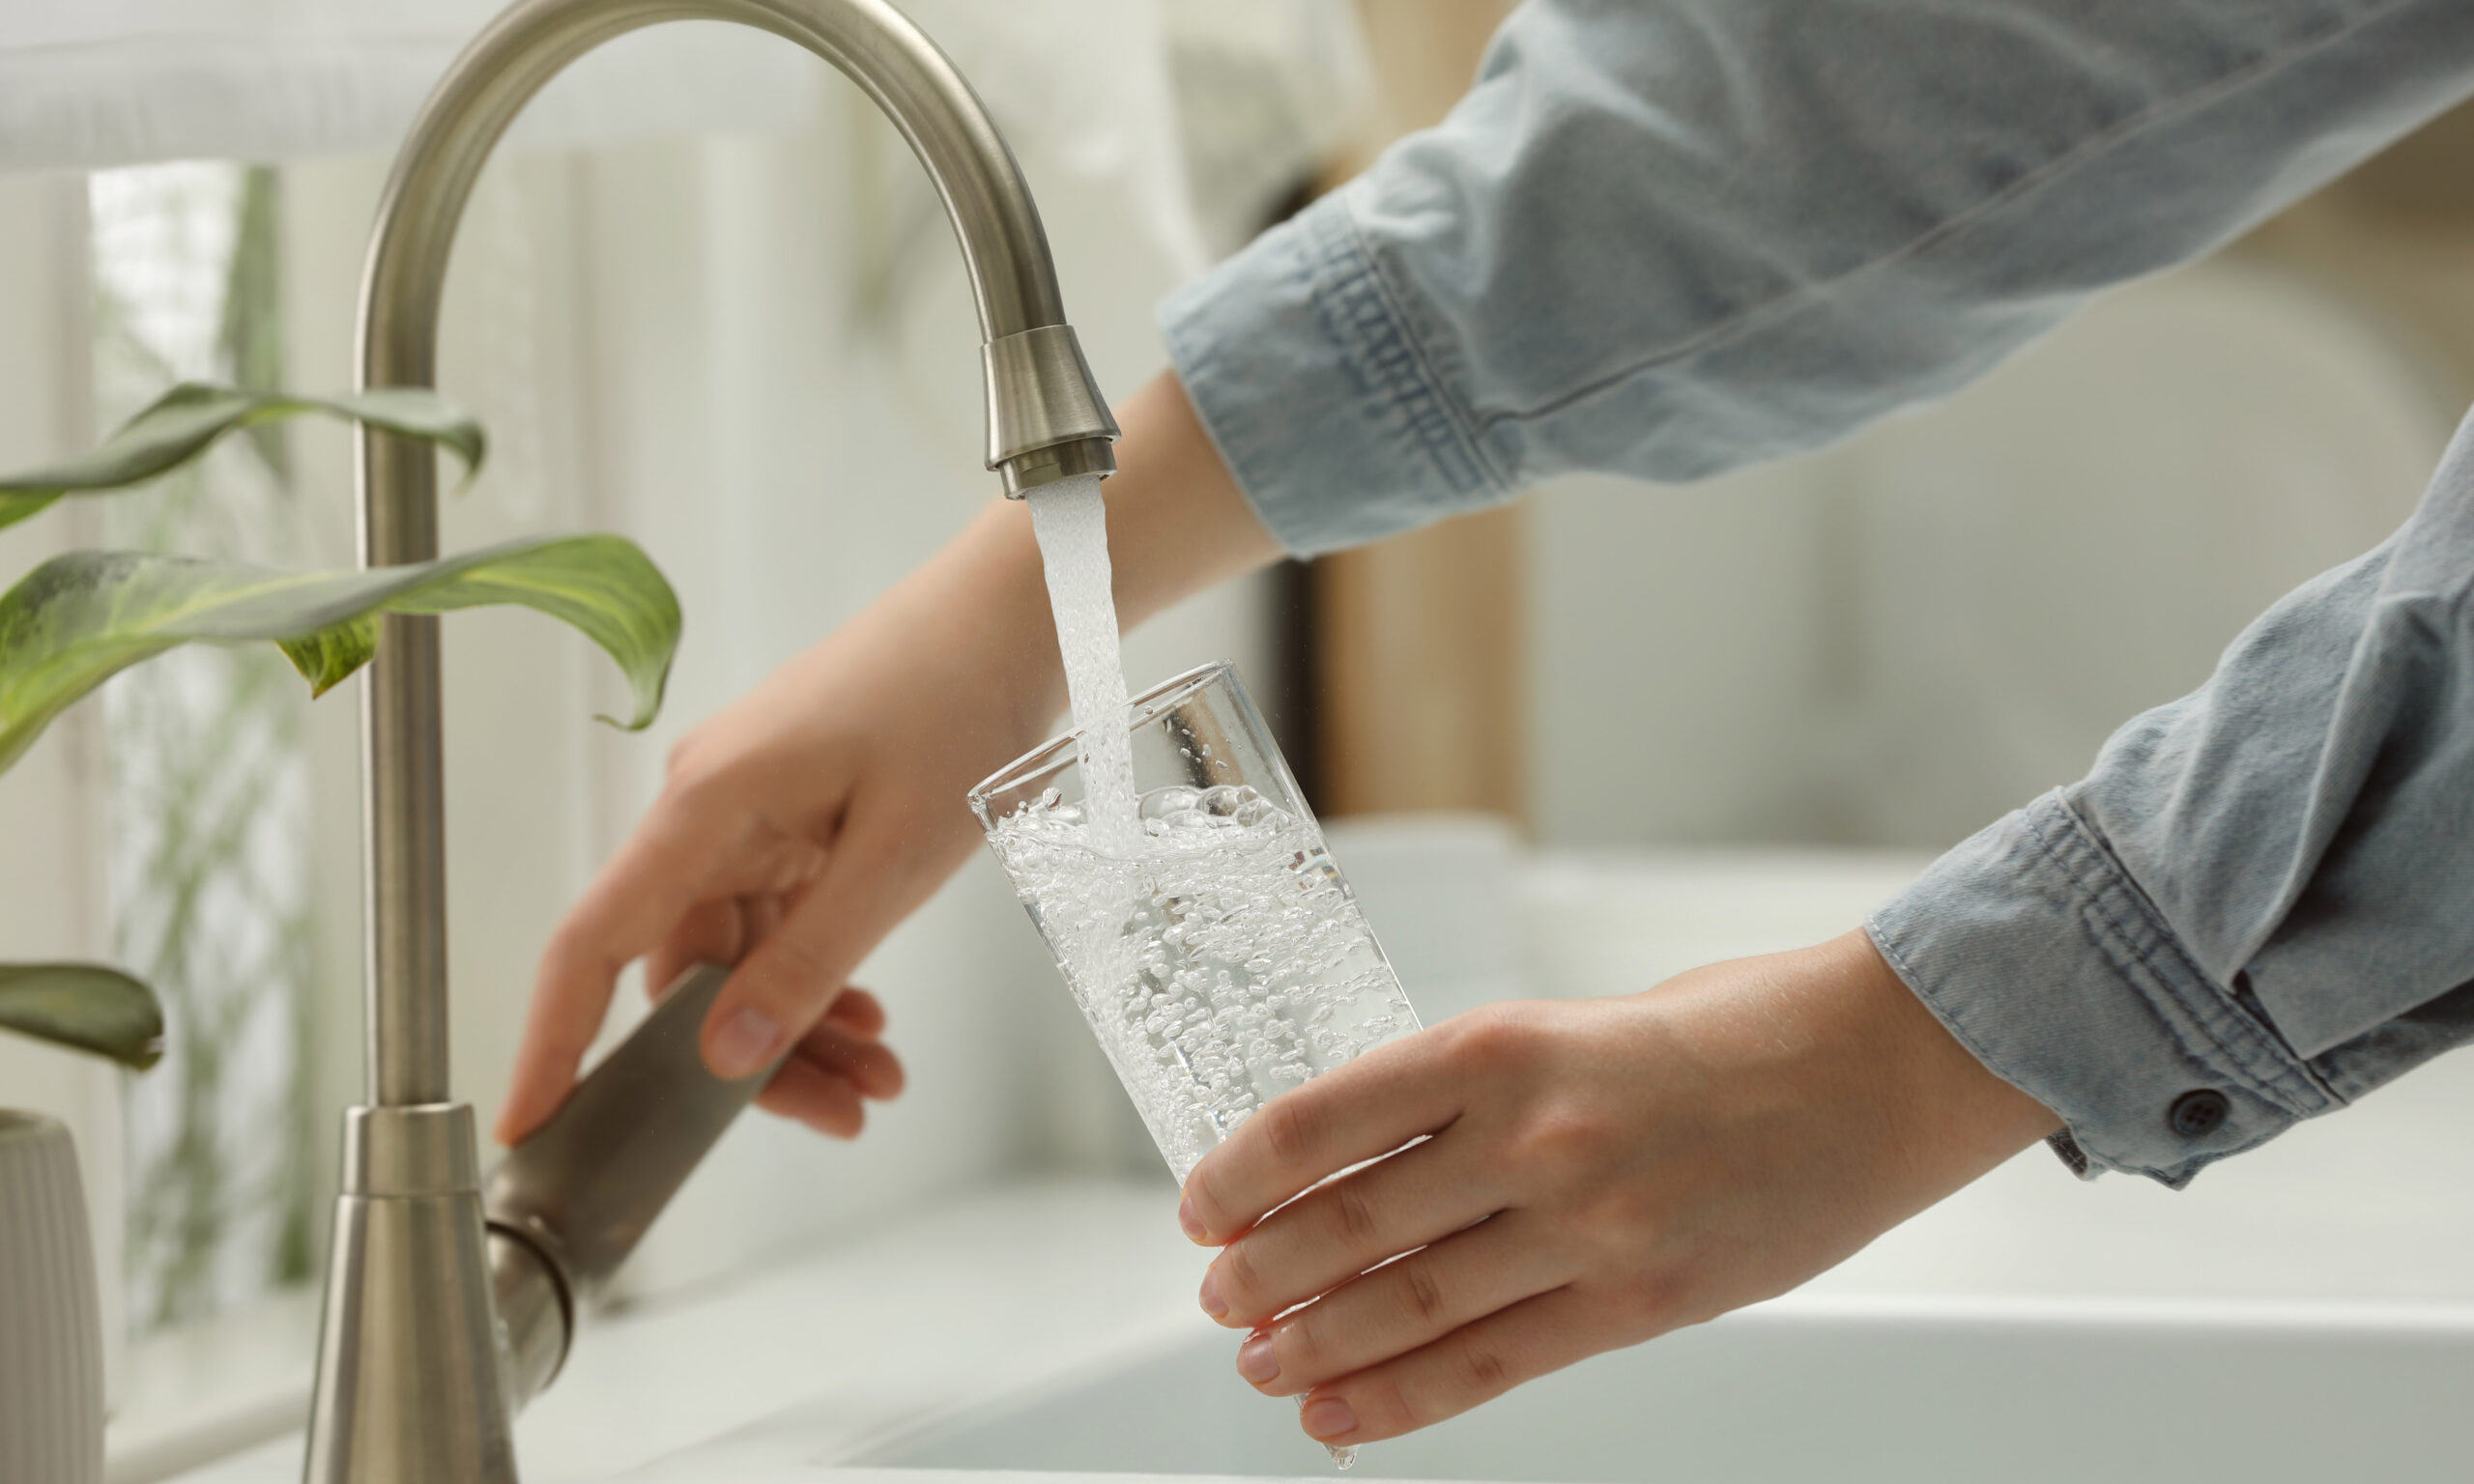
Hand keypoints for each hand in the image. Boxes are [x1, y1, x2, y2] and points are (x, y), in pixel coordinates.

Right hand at [496, 371, 1278, 1145]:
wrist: (1014, 613)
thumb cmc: (958, 706)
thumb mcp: (894, 859)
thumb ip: (806, 962)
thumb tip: (722, 1059)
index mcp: (705, 808)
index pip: (592, 943)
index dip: (553, 1043)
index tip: (530, 1130)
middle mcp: (705, 811)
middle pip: (684, 971)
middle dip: (752, 1058)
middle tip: (842, 1115)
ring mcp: (748, 811)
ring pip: (739, 956)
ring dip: (802, 1023)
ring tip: (881, 1079)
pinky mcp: (792, 813)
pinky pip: (779, 919)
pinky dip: (820, 973)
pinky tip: (869, 1017)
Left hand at [1175, 929, 2060, 1448]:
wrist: (1879, 1066)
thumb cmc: (1735, 1027)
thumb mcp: (1577, 1023)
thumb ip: (1480, 1094)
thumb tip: (1374, 1164)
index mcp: (1505, 1046)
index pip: (1329, 1118)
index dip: (1246, 1171)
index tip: (1206, 1204)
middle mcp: (1535, 1138)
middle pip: (1355, 1223)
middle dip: (1269, 1272)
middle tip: (1222, 1299)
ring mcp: (1591, 1228)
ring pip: (1414, 1304)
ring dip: (1322, 1345)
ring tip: (1265, 1364)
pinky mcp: (1643, 1299)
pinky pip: (1498, 1364)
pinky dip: (1409, 1399)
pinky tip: (1349, 1416)